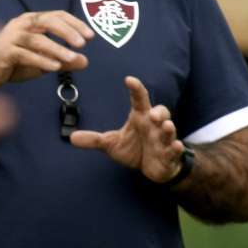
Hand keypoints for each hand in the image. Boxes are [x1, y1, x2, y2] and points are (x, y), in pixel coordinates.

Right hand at [0, 11, 91, 87]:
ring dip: (57, 49)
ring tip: (71, 58)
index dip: (75, 23)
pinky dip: (41, 60)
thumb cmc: (12, 62)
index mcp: (31, 21)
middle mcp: (21, 24)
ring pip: (37, 39)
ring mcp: (10, 37)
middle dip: (67, 31)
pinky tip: (55, 67)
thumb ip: (62, 59)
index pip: (57, 15)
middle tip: (82, 43)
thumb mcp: (42, 61)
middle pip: (48, 21)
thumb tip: (85, 61)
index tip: (91, 36)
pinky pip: (25, 54)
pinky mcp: (3, 52)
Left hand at [69, 76, 185, 182]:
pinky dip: (175, 147)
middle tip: (152, 113)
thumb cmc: (134, 150)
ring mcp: (163, 139)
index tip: (129, 79)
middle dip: (159, 112)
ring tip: (166, 126)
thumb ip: (94, 139)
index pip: (139, 100)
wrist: (153, 168)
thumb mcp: (111, 144)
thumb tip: (71, 137)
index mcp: (140, 117)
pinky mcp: (169, 154)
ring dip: (169, 128)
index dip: (135, 89)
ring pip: (169, 129)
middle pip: (161, 112)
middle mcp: (153, 125)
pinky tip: (175, 145)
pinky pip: (174, 149)